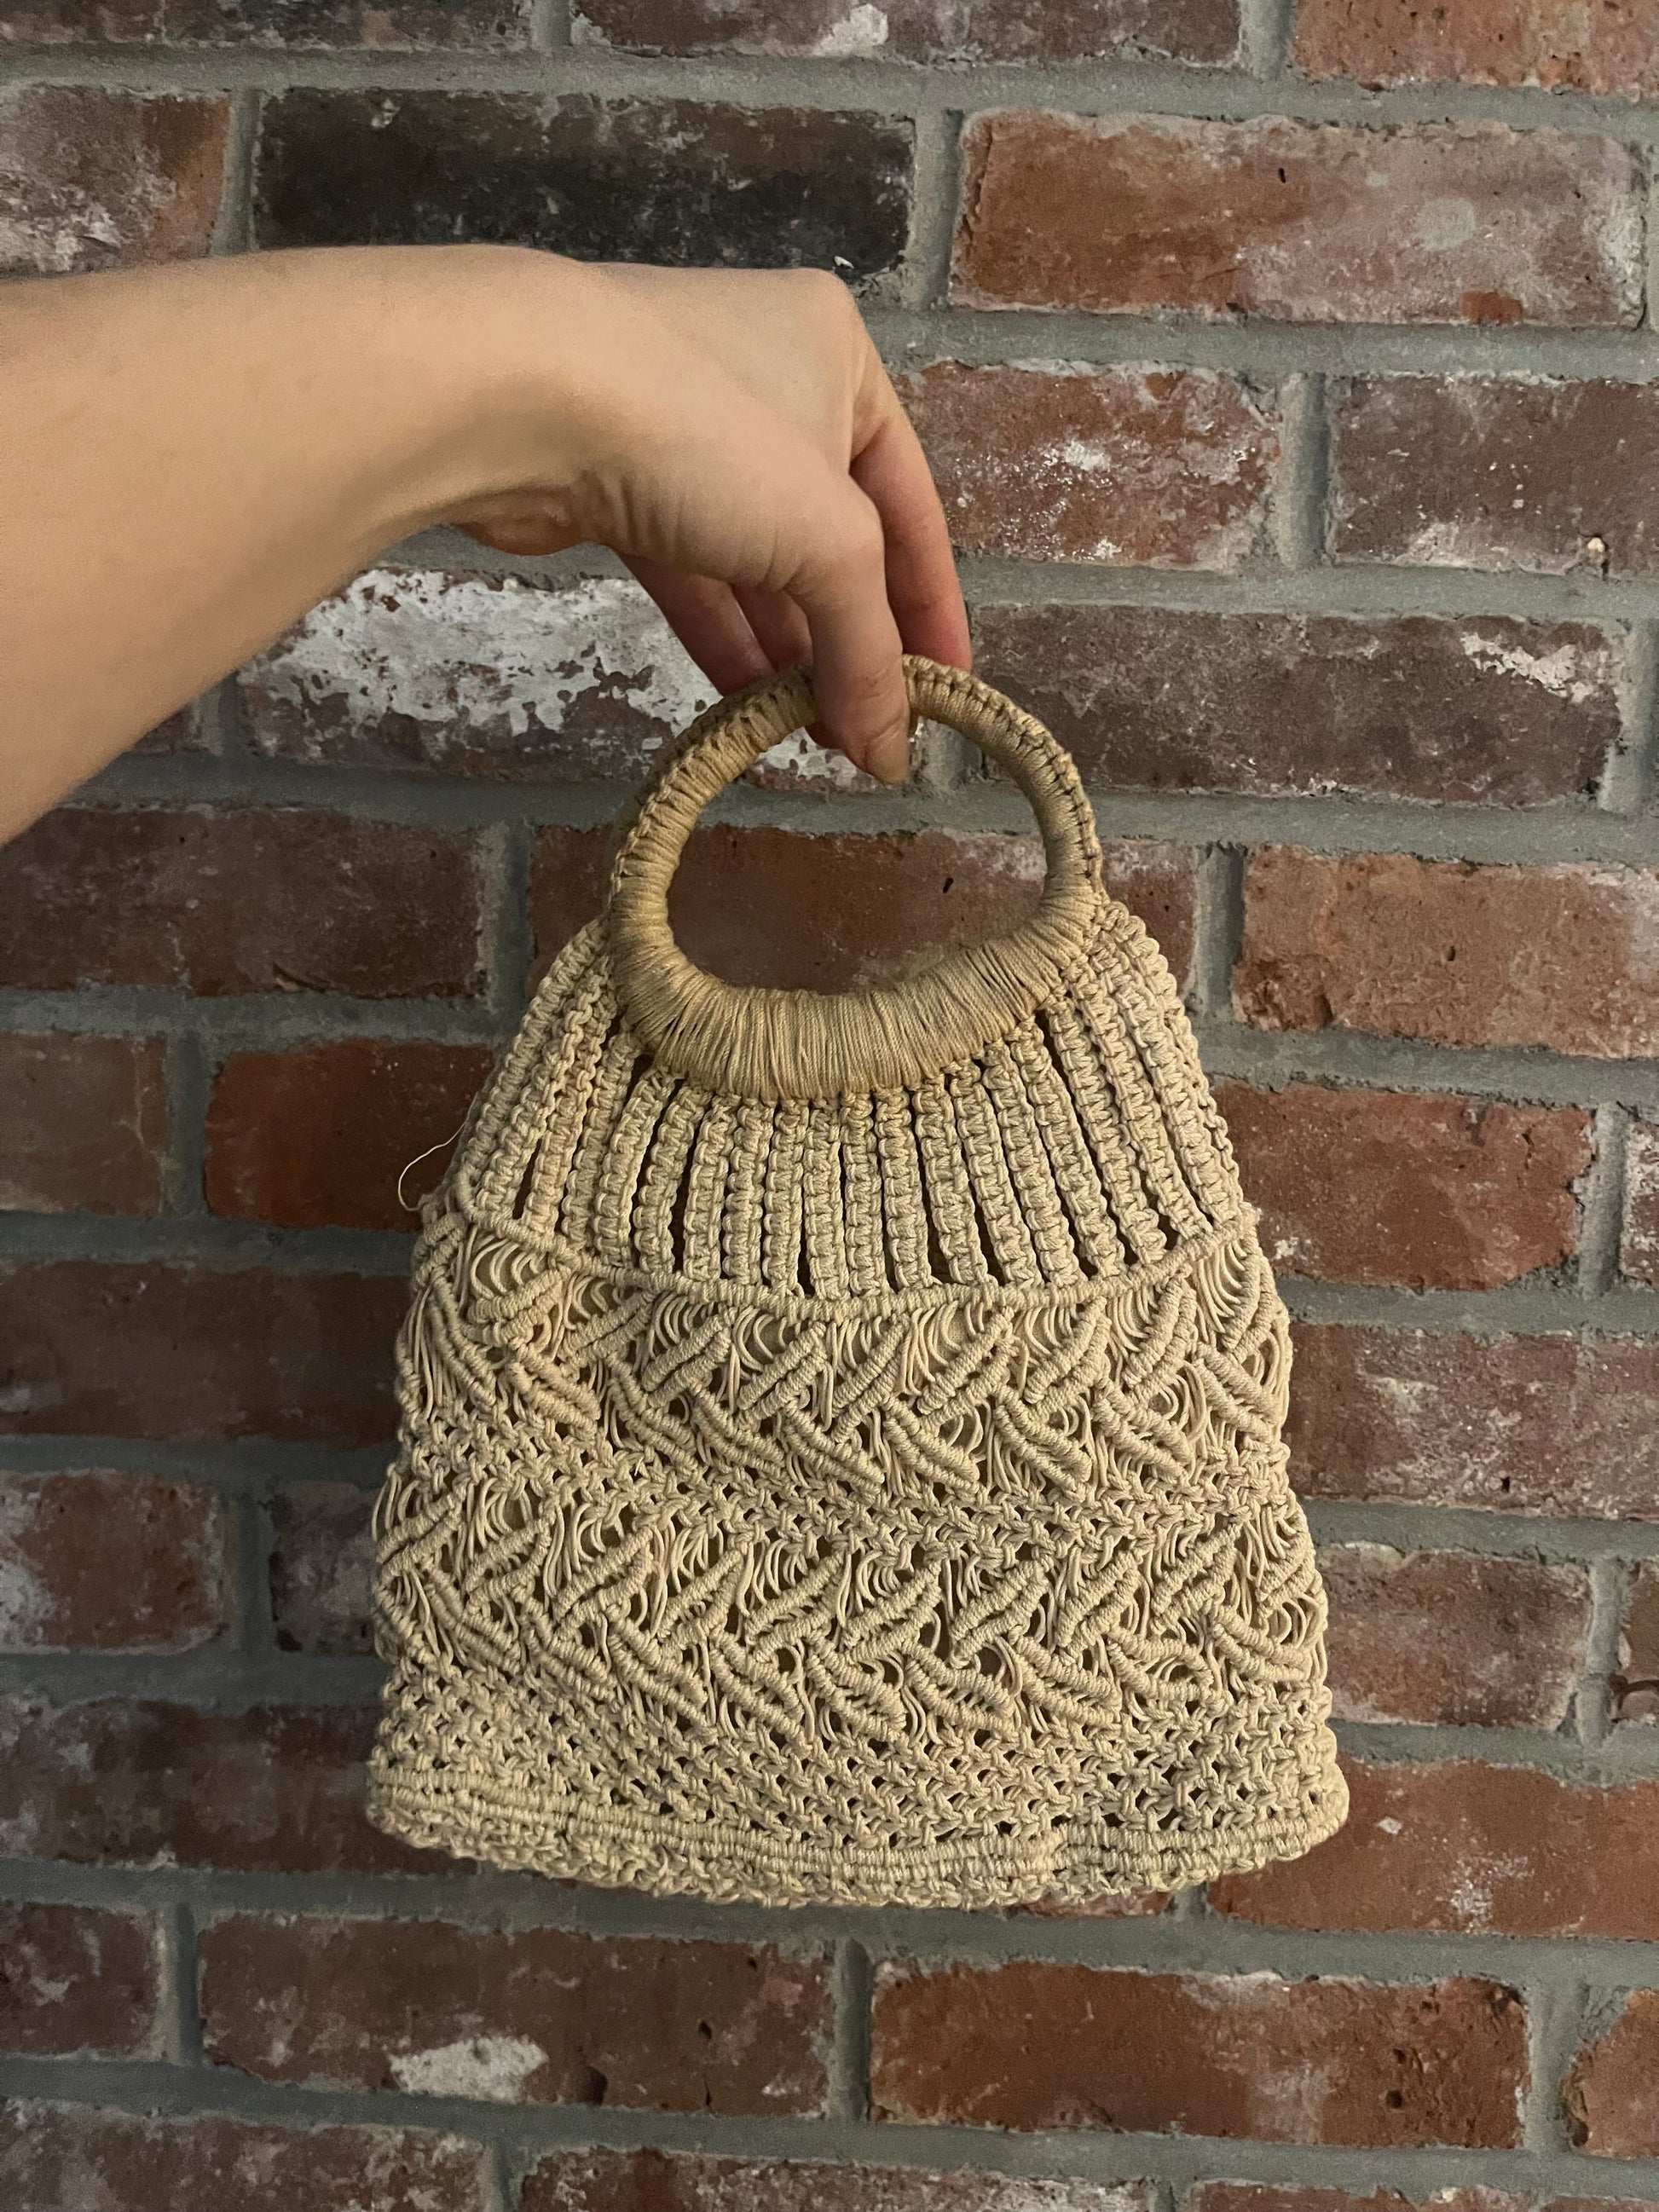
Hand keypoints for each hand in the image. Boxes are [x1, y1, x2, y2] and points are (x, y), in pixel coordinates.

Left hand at [443, 260, 969, 784]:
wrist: (521, 399)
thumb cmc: (708, 438)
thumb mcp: (827, 543)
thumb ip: (867, 650)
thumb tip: (891, 752)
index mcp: (839, 355)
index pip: (912, 505)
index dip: (932, 610)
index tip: (947, 697)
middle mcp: (769, 379)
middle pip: (833, 537)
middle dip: (850, 638)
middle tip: (867, 731)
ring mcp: (685, 427)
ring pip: (758, 560)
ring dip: (787, 651)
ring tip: (810, 736)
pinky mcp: (617, 478)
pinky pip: (693, 571)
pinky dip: (725, 636)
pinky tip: (747, 709)